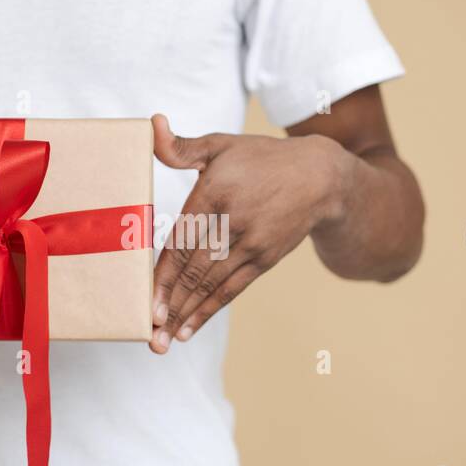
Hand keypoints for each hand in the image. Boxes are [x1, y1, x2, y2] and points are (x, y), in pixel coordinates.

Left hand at [149, 113, 351, 352]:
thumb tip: (151, 124)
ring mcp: (251, 244)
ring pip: (211, 285)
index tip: (146, 300)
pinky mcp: (264, 259)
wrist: (320, 178)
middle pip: (194, 270)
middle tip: (149, 333)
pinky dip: (209, 310)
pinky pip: (232, 290)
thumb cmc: (260, 160)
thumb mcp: (221, 145)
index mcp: (215, 192)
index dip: (162, 274)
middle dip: (169, 304)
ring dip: (186, 315)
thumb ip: (181, 146)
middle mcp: (233, 221)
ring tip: (163, 342)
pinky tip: (189, 329)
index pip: (182, 239)